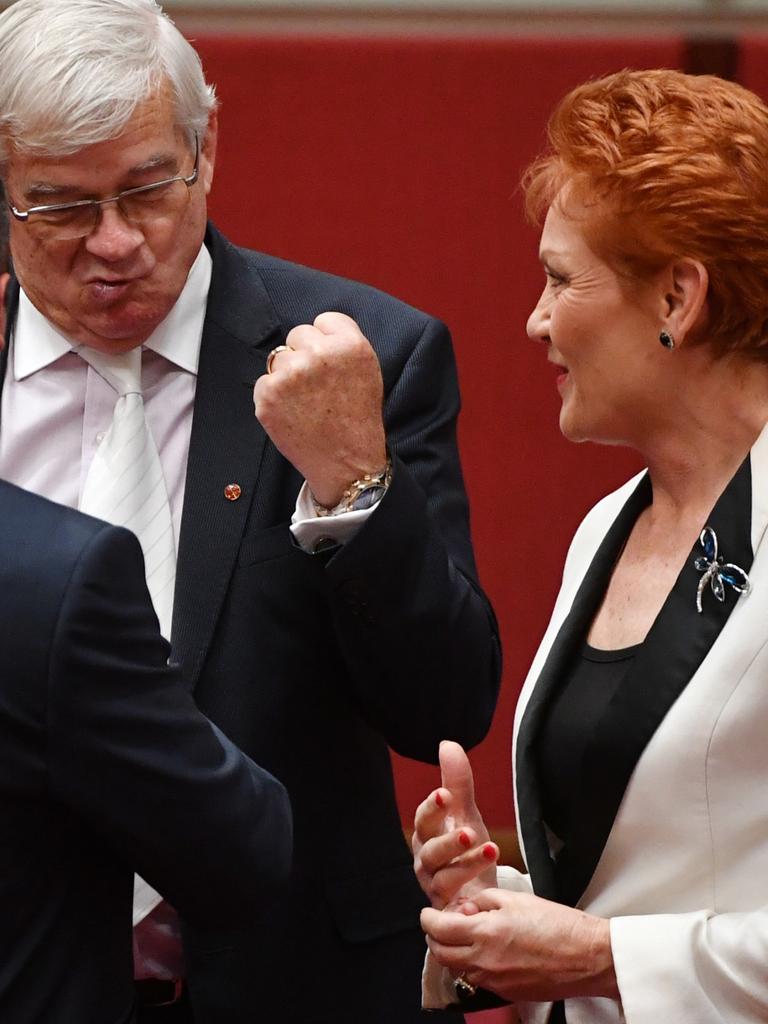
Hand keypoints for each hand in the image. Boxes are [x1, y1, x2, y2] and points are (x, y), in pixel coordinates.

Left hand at [253, 312, 386, 507]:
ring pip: (278, 357)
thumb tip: (315, 330)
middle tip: (318, 387)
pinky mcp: (269, 395)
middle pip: (298, 334)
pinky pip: (264, 382)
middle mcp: (320, 354)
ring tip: (307, 403)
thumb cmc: (357, 419)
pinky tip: (293, 413)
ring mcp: (292, 374)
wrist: (347, 463)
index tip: (329, 363)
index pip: (324, 320)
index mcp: (350, 345)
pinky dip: (273, 397)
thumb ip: (343, 344)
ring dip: (287, 376)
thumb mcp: (367, 372)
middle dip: (304, 355)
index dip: (325, 341)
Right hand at [413, 740, 497, 909]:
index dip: (432, 807)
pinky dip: (465, 903)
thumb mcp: (466, 813)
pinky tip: (481, 894)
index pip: (423, 819)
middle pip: (430, 850)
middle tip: (468, 830)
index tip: (445, 794)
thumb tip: (447, 744)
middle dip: (448, 840)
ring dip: (466, 865)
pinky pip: (453, 907)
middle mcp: (426, 862)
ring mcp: (436, 888)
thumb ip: (458, 782)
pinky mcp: (449, 911)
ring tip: (490, 851)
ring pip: (444, 877)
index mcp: (427, 835)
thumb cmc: (465, 849)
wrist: (476, 891)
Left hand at [421, 888, 617, 1001]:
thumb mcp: (516, 899)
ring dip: (452, 952)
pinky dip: (471, 965)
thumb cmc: (557, 924)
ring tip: (466, 935)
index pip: (438, 930)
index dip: (427, 919)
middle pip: (441, 954)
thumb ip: (483, 901)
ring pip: (457, 969)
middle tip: (441, 923)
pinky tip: (485, 950)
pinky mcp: (506, 993)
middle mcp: (485, 961)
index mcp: (486, 932)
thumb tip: (463, 909)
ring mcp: (494, 981)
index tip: (428, 912)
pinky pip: (476, 980)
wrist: (587, 957)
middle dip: (434, 937)